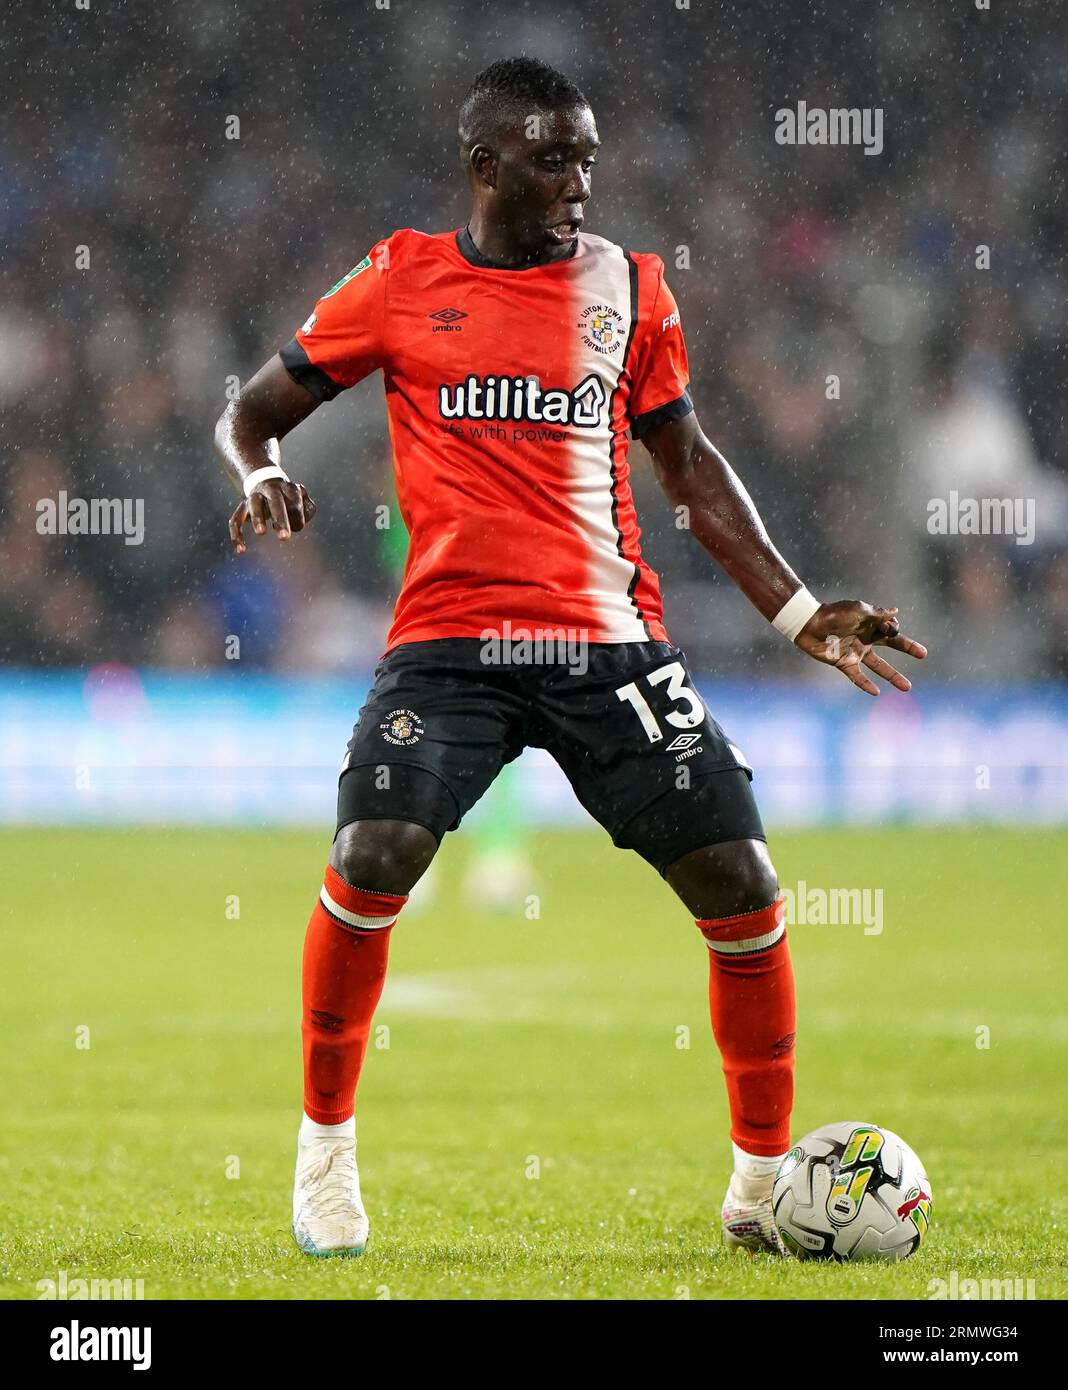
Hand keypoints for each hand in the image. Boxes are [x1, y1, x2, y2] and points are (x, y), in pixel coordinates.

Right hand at [229, 480, 316, 553]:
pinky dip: (236, 534)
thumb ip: (308, 508)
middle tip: (285, 537)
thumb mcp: (301, 497)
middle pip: (275, 502)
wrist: (265, 481)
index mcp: (287, 488)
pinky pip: (236, 520)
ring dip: (257, 518)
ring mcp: (254, 498)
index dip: (298, 516)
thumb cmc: (288, 497)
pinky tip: (241, 550)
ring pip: (254, 505)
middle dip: (280, 519)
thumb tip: (300, 522)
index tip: (298, 526)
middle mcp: (269, 490)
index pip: (295, 501)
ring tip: (261, 532)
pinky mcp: (242, 508)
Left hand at [794, 601, 926, 695]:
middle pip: (892, 647)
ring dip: (893, 676)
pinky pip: (857, 676)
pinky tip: (876, 692)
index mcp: (871, 626)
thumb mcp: (858, 610)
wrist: (810, 623)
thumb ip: (877, 614)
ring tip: (908, 687)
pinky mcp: (844, 663)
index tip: (890, 628)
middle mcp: (866, 640)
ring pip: (879, 666)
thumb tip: (896, 612)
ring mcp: (856, 652)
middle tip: (924, 654)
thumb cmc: (834, 613)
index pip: (891, 630)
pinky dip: (866, 684)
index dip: (894, 630)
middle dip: (908, 649)